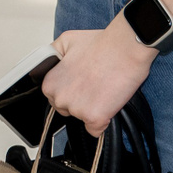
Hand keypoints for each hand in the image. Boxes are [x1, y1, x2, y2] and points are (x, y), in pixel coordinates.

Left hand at [41, 18, 156, 136]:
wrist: (124, 48)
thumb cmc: (99, 44)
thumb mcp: (65, 41)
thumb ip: (52, 56)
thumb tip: (48, 64)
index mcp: (50, 83)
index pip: (54, 97)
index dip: (69, 90)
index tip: (79, 83)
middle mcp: (60, 98)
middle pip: (66, 110)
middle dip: (79, 101)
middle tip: (93, 84)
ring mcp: (77, 110)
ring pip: (81, 119)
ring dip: (92, 110)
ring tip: (103, 89)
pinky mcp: (94, 119)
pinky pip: (95, 131)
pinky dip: (102, 122)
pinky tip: (108, 104)